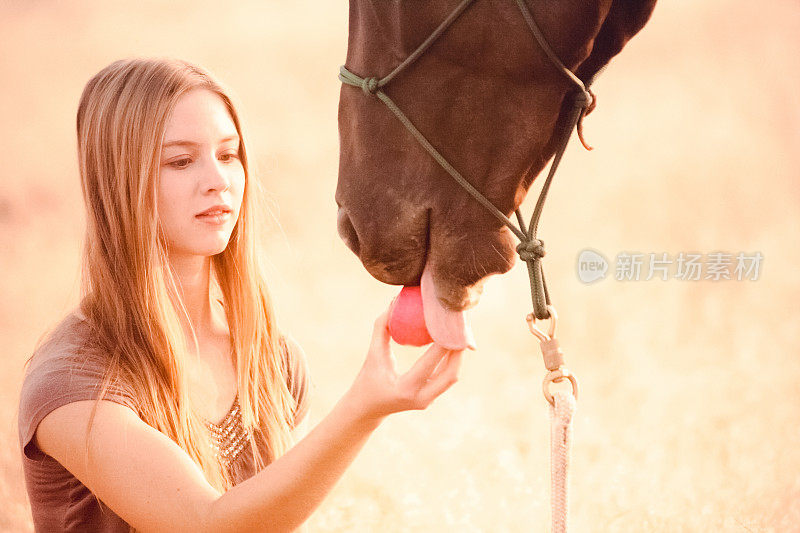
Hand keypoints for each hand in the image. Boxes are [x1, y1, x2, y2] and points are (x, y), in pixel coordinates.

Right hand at [344, 307, 463, 423]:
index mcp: (405, 388)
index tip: (448, 323)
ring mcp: (428, 400)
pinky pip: (447, 377)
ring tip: (460, 332)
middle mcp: (421, 398)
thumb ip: (382, 328)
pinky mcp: (431, 397)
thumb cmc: (368, 378)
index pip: (429, 363)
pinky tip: (452, 342)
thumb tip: (394, 302)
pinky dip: (451, 360)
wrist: (367, 408)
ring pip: (452, 376)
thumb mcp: (373, 353)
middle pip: (450, 373)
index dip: (442, 343)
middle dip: (458, 350)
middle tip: (460, 327)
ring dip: (457, 354)